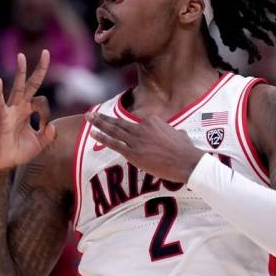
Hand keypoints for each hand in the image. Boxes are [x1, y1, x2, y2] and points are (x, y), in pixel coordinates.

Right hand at [0, 50, 54, 172]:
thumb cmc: (18, 152)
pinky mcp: (3, 119)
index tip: (45, 129)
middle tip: (46, 52)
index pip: (42, 101)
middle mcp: (20, 107)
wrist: (3, 163)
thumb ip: (48, 135)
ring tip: (22, 56)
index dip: (47, 115)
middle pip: (31, 84)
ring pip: (17, 88)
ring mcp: (11, 111)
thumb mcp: (39, 144)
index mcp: (28, 111)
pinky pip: (0, 103)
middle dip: (39, 69)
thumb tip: (53, 126)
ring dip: (20, 72)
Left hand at [85, 112, 203, 182]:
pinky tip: (93, 133)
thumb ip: (170, 132)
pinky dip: (102, 138)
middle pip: (119, 121)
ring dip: (99, 123)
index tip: (126, 132)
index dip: (131, 130)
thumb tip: (174, 135)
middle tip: (91, 113)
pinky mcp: (133, 152)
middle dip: (103, 118)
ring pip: (114, 130)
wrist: (186, 161)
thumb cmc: (186, 150)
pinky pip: (114, 143)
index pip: (137, 123)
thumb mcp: (179, 133)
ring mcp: (136, 139)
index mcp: (153, 121)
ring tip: (88, 118)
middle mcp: (142, 127)